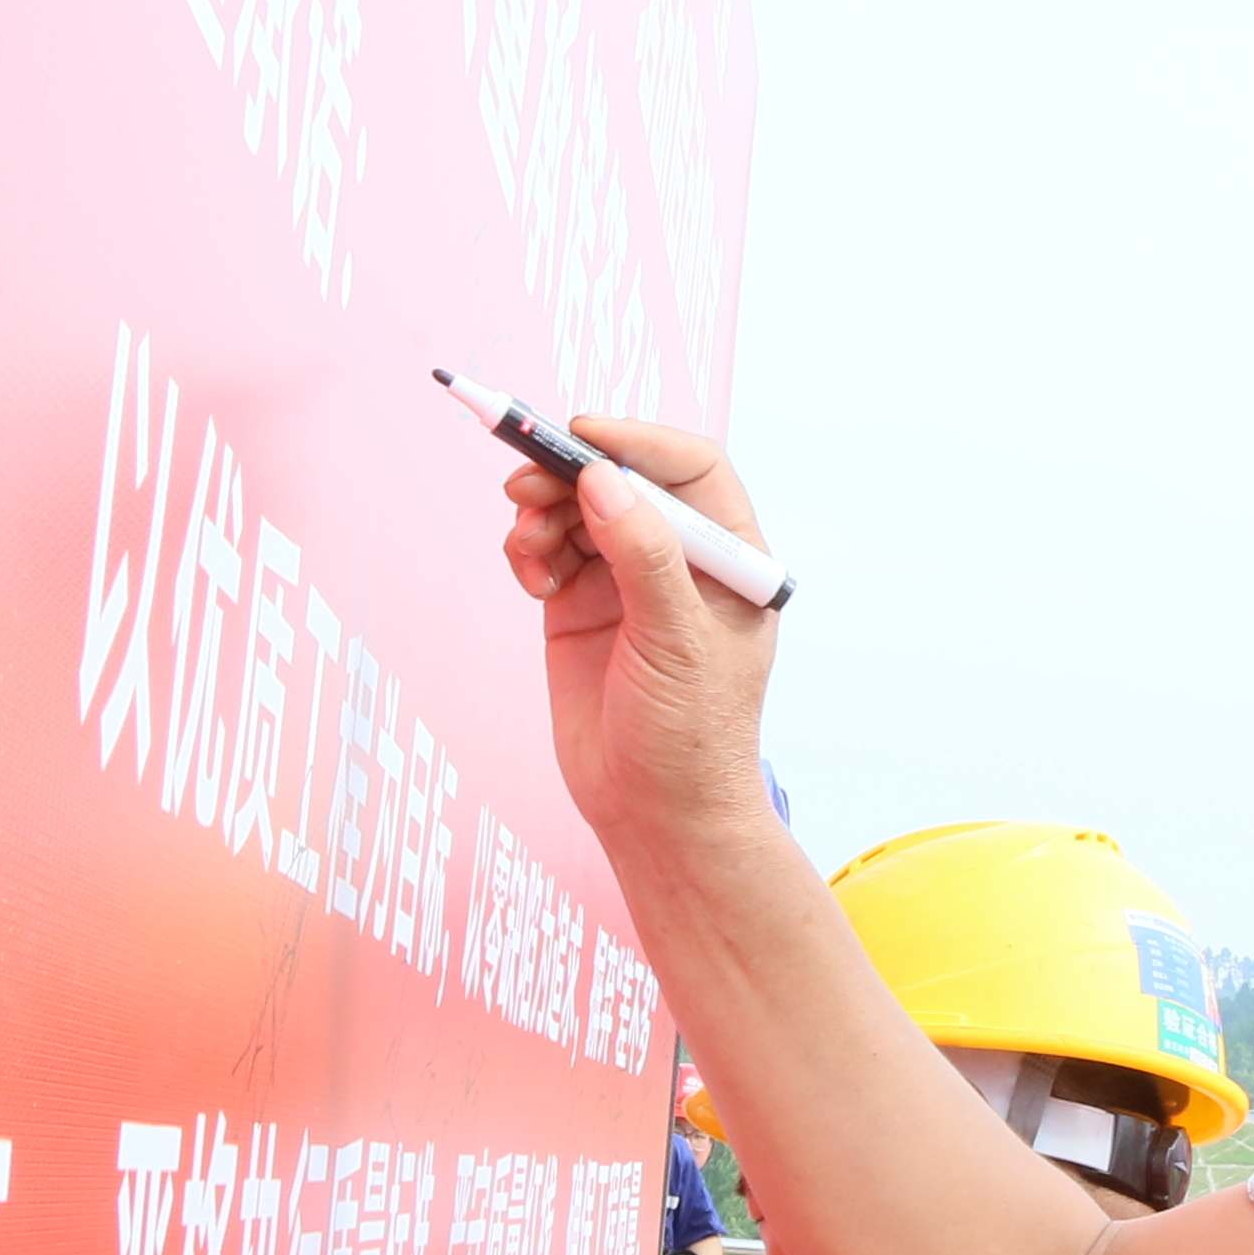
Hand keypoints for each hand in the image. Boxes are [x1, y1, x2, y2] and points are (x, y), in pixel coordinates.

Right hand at [497, 415, 779, 854]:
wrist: (655, 817)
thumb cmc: (693, 737)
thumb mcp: (677, 641)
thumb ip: (642, 556)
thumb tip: (602, 479)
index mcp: (729, 558)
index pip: (689, 468)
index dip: (636, 442)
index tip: (582, 437)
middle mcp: (678, 561)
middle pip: (622, 481)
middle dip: (571, 475)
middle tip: (525, 484)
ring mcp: (626, 583)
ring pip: (577, 512)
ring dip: (542, 513)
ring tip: (527, 546)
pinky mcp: (580, 609)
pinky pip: (549, 551)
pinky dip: (530, 549)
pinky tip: (529, 574)